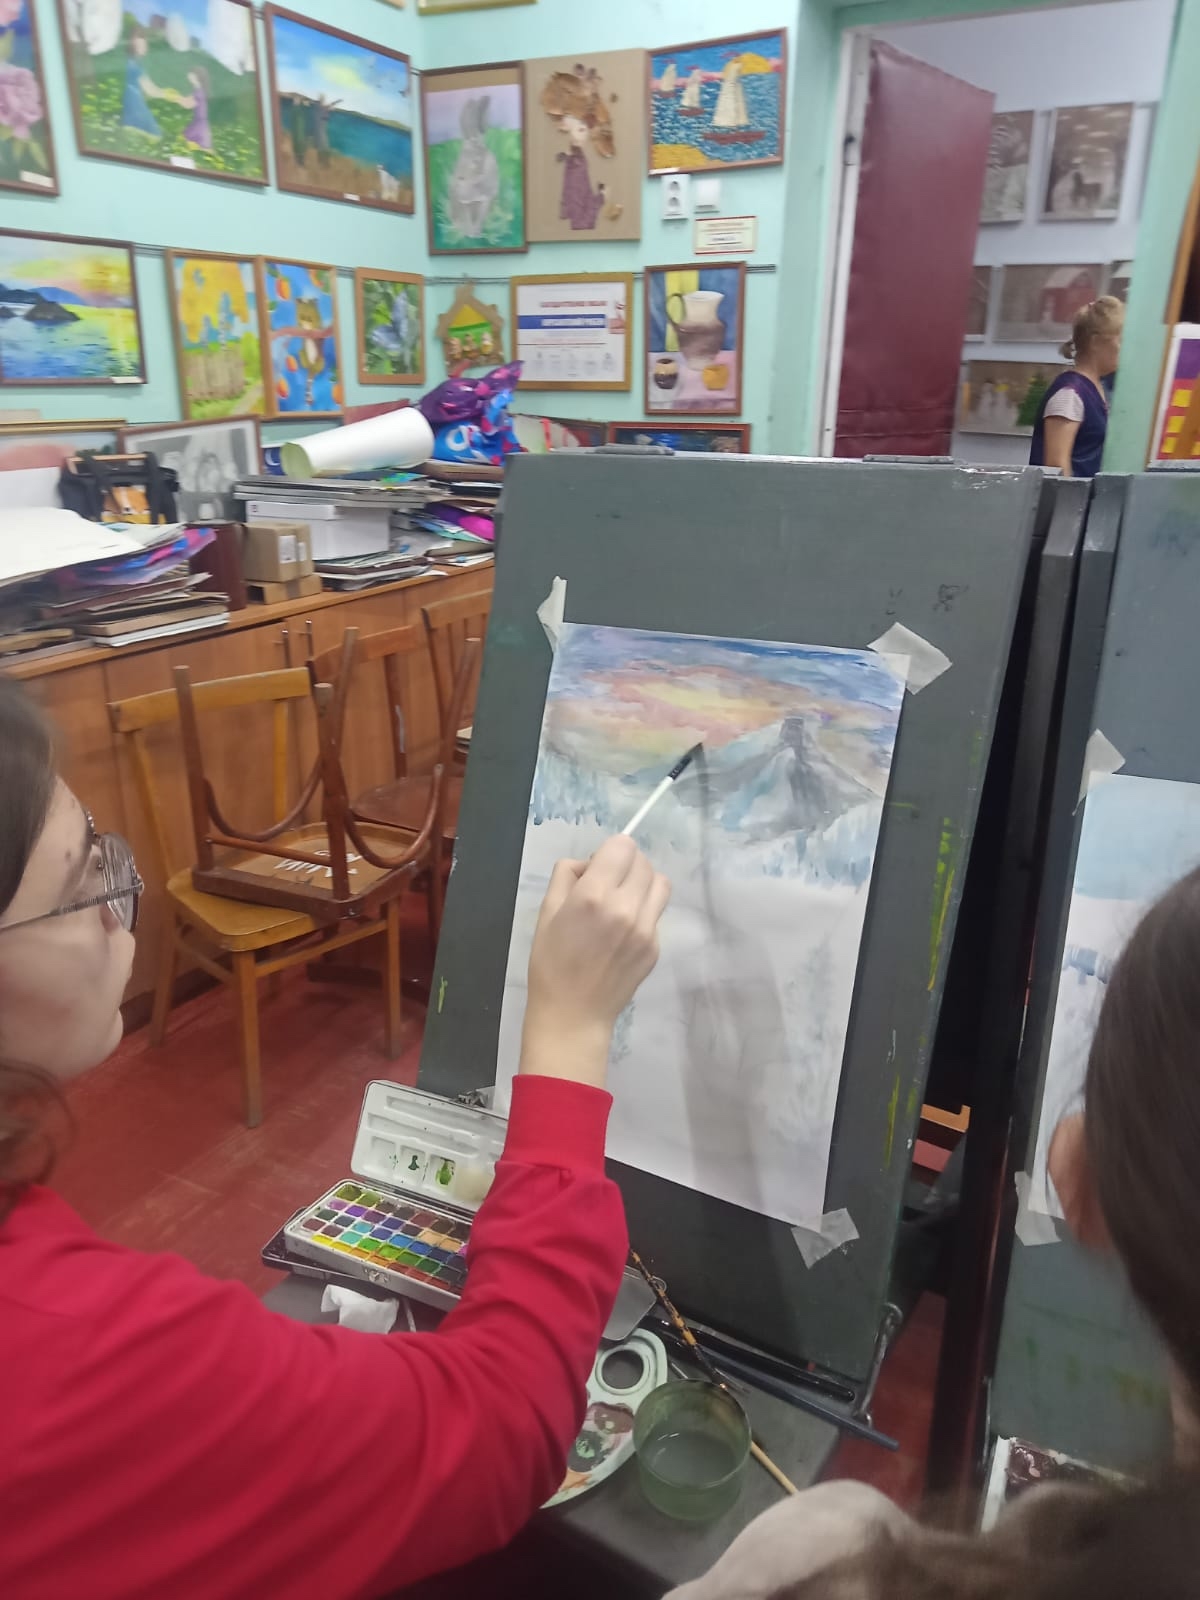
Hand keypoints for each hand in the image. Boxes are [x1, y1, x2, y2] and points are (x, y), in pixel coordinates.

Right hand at [519, 836, 670, 1088]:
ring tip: (623, 900)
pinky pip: (656, 912)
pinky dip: (643, 911)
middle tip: (607, 885)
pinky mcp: (656, 947)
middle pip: (643, 861)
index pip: (623, 846)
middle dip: (625, 865)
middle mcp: (626, 908)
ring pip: (660, 883)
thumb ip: (567, 876)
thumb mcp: (546, 912)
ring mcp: (646, 929)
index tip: (597, 868)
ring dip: (642, 883)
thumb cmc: (551, 963)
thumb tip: (588, 864)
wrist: (574, 1014)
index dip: (609, 851)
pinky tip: (623, 931)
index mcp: (594, 896)